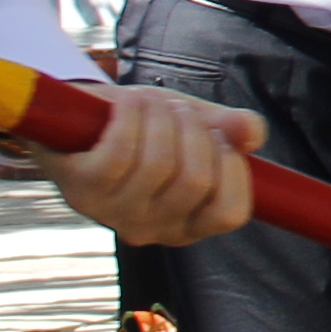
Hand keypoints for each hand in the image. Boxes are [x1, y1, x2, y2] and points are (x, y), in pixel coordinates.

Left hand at [27, 84, 257, 245]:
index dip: (232, 168)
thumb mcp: (195, 126)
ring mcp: (113, 213)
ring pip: (157, 164)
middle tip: (180, 110)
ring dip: (159, 117)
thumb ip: (231, 131)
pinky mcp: (82, 190)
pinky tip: (127, 103)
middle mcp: (152, 229)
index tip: (221, 136)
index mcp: (188, 223)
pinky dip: (129, 117)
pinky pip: (118, 153)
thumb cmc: (142, 128)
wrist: (78, 122)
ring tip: (152, 102)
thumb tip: (252, 133)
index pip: (228, 213)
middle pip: (194, 180)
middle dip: (194, 130)